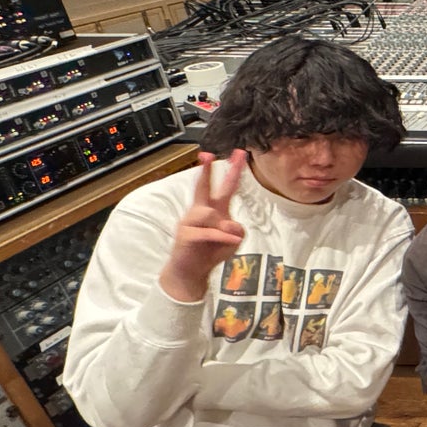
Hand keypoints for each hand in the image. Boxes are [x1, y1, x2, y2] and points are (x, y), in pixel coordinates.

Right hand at [160, 152, 248, 301]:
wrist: (191, 273)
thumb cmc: (211, 252)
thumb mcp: (233, 240)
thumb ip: (237, 228)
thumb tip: (228, 223)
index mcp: (215, 210)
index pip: (226, 187)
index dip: (233, 171)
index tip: (240, 154)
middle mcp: (200, 212)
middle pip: (204, 188)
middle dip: (207, 170)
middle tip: (208, 154)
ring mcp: (190, 222)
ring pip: (211, 213)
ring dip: (223, 227)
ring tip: (225, 240)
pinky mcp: (186, 235)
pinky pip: (210, 232)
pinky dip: (222, 237)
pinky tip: (231, 241)